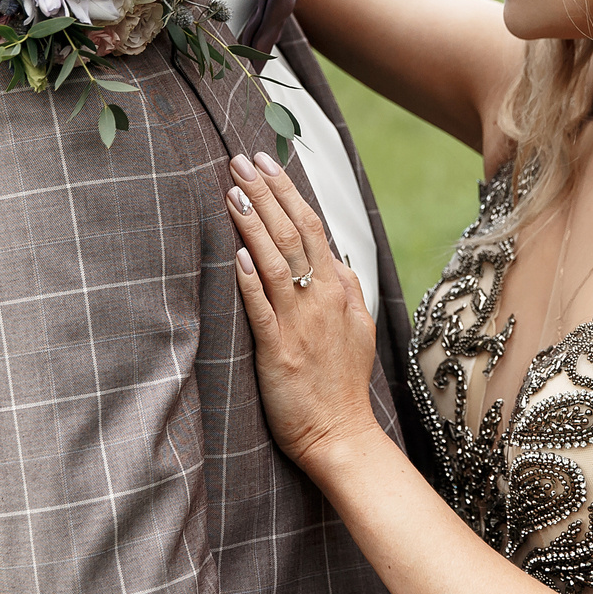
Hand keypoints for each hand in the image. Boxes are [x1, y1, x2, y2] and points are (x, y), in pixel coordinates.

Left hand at [227, 152, 380, 468]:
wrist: (341, 433)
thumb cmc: (344, 383)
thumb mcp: (358, 327)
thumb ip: (348, 289)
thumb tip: (338, 258)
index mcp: (338, 289)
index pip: (312, 226)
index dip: (288, 191)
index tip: (266, 162)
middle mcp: (321, 298)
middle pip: (292, 233)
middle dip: (267, 192)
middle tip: (241, 160)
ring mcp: (300, 323)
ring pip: (275, 261)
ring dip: (253, 223)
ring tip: (234, 190)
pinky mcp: (278, 350)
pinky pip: (262, 308)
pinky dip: (250, 278)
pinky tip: (236, 253)